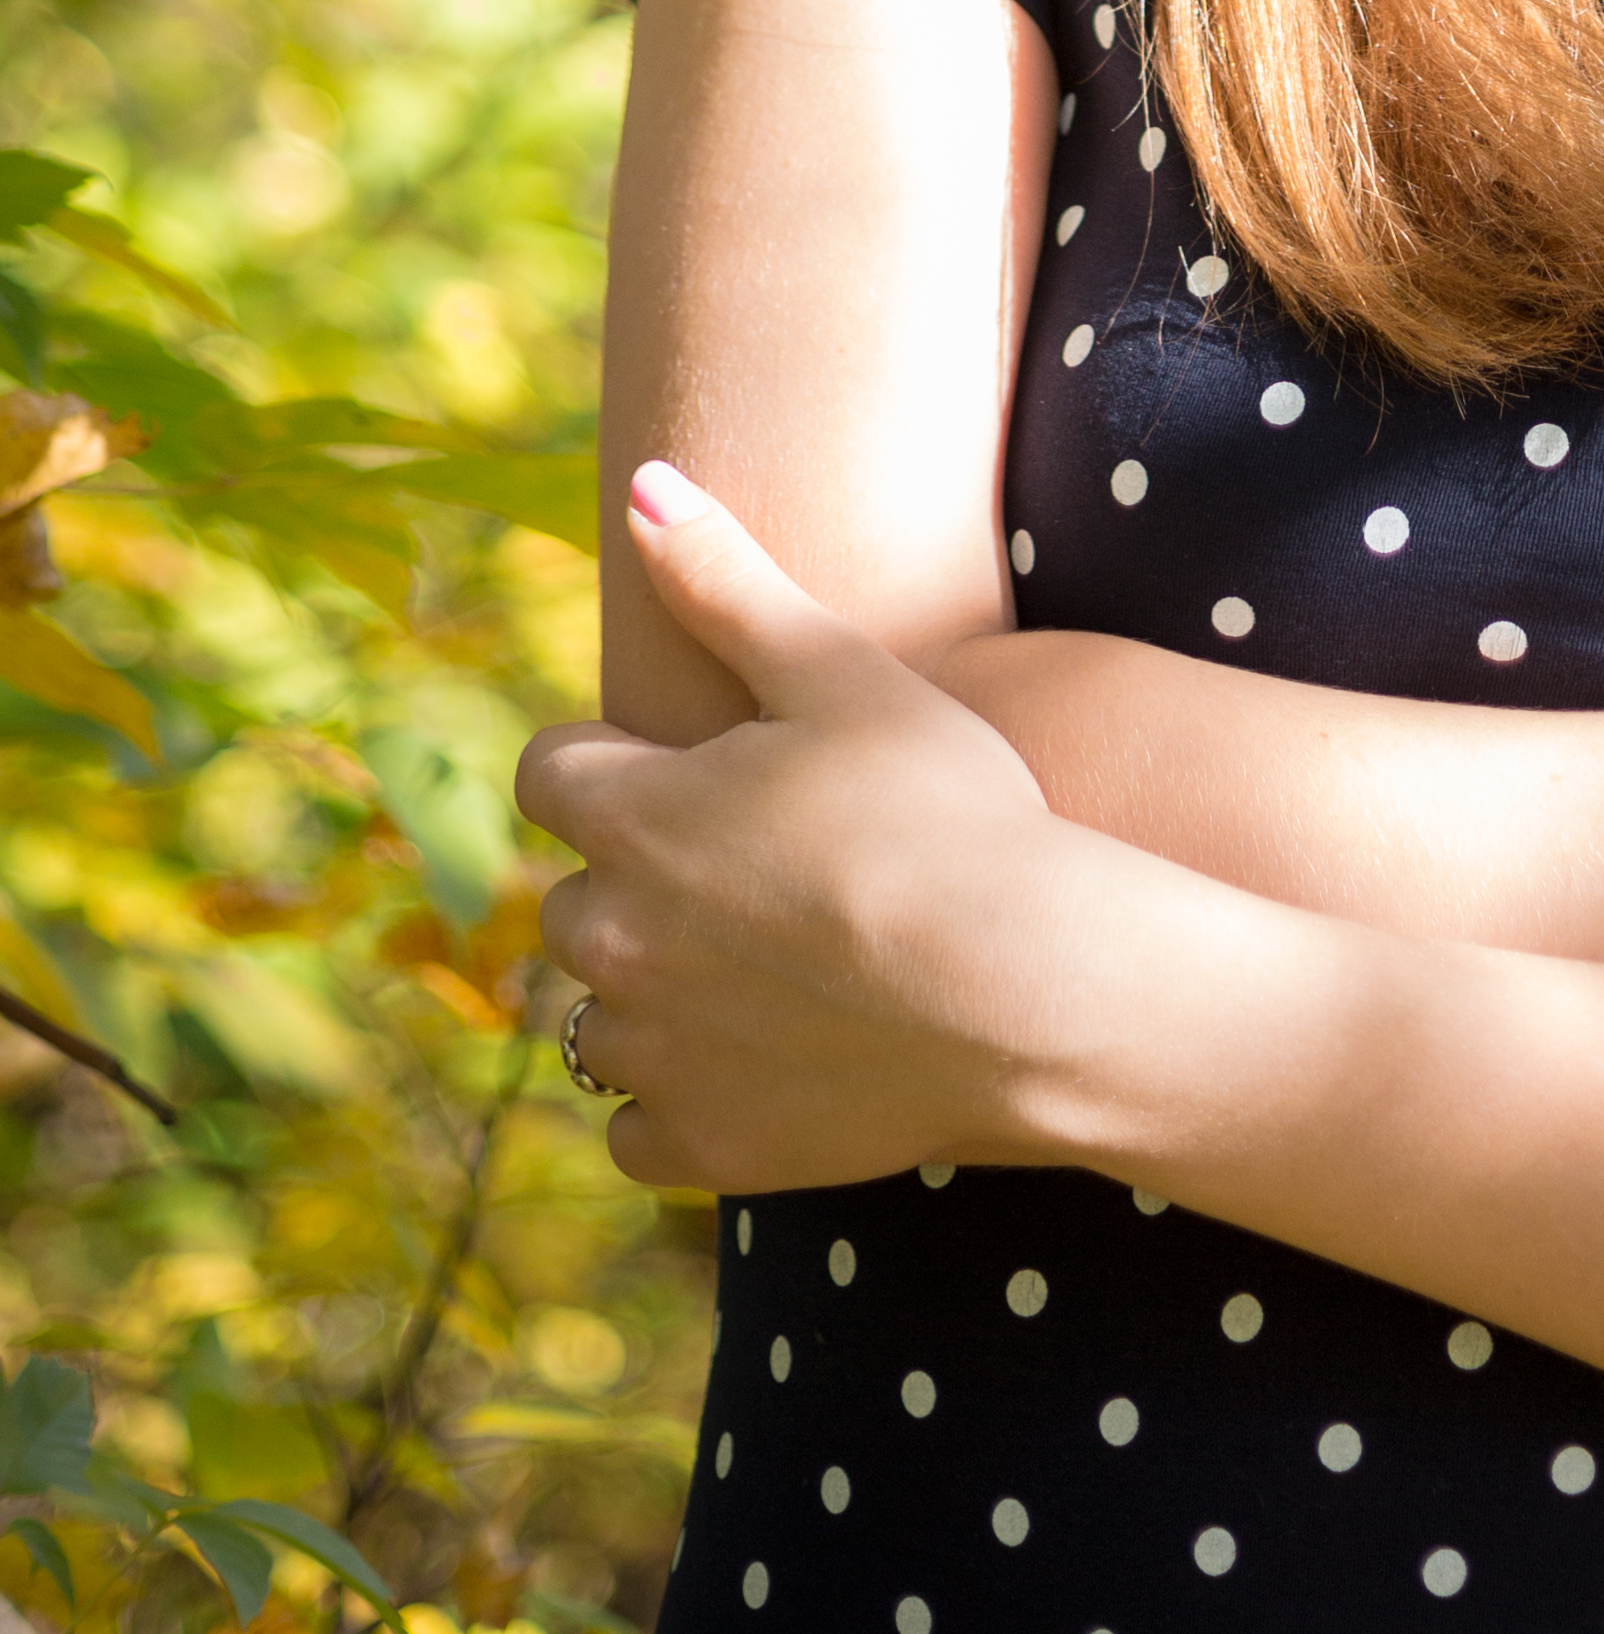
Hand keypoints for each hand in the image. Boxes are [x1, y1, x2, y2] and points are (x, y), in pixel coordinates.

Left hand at [518, 462, 1095, 1192]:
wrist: (1023, 984)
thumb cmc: (943, 806)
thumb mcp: (839, 669)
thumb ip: (726, 577)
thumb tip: (645, 486)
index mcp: (633, 817)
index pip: (550, 774)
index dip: (612, 762)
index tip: (686, 767)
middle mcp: (614, 941)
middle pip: (573, 898)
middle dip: (636, 877)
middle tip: (748, 866)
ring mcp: (655, 1054)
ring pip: (598, 1016)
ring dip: (652, 988)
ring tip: (762, 962)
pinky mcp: (703, 1147)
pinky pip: (637, 1128)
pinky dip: (678, 1098)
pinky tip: (757, 1057)